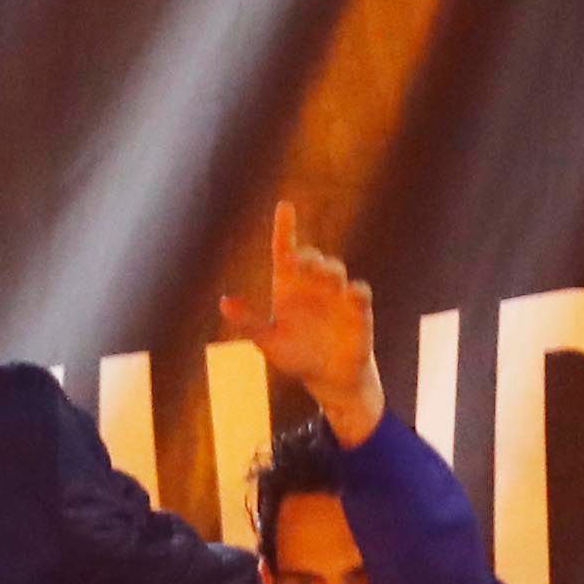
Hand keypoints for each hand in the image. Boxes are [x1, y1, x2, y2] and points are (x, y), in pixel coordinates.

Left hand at [218, 201, 385, 438]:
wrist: (329, 377)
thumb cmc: (296, 355)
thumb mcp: (268, 341)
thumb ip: (248, 322)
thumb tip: (224, 303)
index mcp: (289, 286)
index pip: (285, 251)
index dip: (285, 228)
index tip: (285, 206)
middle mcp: (313, 284)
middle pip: (312, 259)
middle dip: (308, 258)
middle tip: (302, 261)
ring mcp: (337, 295)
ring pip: (335, 270)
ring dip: (329, 270)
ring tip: (323, 274)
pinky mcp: (358, 310)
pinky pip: (360, 292)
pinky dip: (356, 292)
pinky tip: (351, 293)